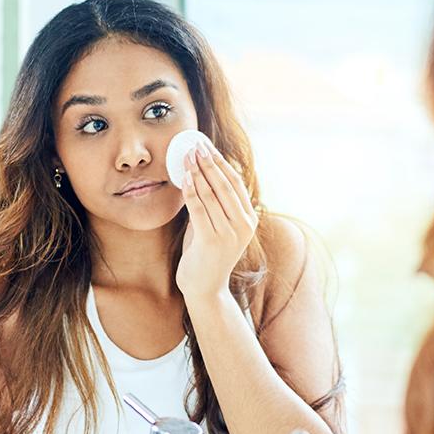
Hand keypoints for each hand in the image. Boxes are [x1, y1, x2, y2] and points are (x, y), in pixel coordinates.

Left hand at [175, 142, 258, 301]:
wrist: (205, 289)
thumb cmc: (206, 257)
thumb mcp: (215, 227)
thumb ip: (213, 206)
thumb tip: (200, 176)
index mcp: (249, 220)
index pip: (236, 183)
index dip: (221, 162)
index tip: (208, 146)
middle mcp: (244, 225)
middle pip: (226, 184)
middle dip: (209, 161)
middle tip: (196, 144)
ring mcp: (230, 233)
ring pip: (212, 193)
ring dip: (198, 171)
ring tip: (187, 155)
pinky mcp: (213, 241)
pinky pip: (200, 208)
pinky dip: (191, 190)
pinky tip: (184, 177)